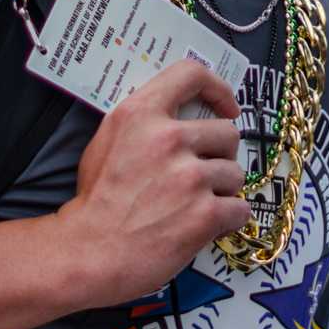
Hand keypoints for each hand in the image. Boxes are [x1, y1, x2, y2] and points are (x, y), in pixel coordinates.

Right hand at [54, 60, 250, 307]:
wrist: (88, 253)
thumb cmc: (95, 201)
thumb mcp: (107, 141)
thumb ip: (143, 122)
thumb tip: (180, 114)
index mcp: (140, 113)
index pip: (192, 74)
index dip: (218, 89)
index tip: (226, 106)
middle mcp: (168, 138)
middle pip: (228, 132)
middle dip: (220, 155)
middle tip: (201, 175)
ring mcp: (189, 176)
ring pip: (236, 174)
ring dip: (223, 191)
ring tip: (196, 205)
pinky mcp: (205, 213)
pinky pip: (240, 208)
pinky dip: (228, 220)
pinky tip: (205, 226)